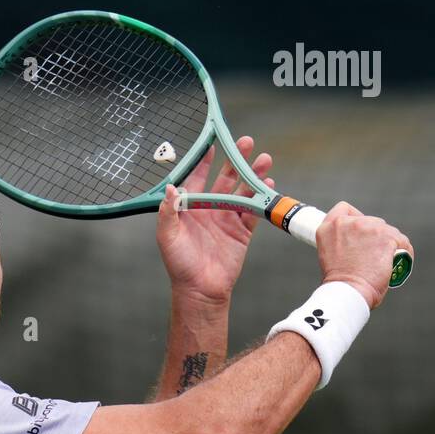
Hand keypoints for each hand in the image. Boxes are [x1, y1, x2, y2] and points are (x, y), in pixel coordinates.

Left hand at [156, 135, 274, 304]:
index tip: (213, 143)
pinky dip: (260, 198)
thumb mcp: (167, 237)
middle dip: (236, 160)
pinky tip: (267, 184)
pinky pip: (253, 211)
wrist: (200, 290)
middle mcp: (210, 210)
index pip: (198, 178)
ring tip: (264, 160)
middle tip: (247, 142)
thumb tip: (171, 187)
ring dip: (253, 175)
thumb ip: (168, 212)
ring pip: (242, 191)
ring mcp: (227, 219)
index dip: (205, 161)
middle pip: (225, 179)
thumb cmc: (179, 265)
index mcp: (191, 208)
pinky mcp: (241, 232)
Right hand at [317, 201, 414, 310]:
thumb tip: (359, 245)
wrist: (348, 294)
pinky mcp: (387, 237)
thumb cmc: (339, 285)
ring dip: (389, 244)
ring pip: (388, 230)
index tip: (358, 232)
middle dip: (375, 236)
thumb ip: (342, 243)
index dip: (353, 217)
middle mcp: (348, 223)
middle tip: (372, 256)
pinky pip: (402, 242)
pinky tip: (400, 263)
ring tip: (385, 263)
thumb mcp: (330, 257)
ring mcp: (369, 228)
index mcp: (329, 228)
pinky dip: (404, 252)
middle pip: (370, 221)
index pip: (343, 209)